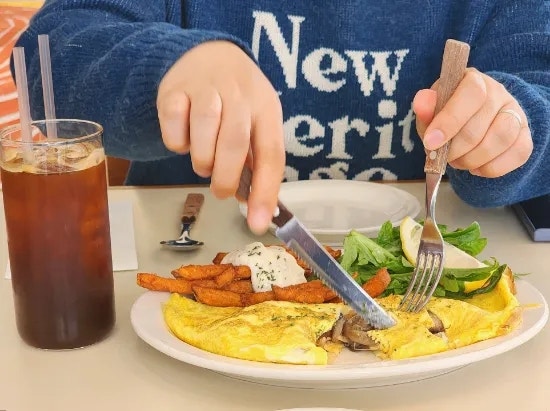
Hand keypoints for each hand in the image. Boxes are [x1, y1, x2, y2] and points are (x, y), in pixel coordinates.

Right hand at [157, 41, 284, 233]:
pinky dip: (178, 144)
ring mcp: (205, 89)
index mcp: (266, 107)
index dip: (265, 192)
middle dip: (226, 178)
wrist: (207, 53)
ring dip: (202, 161)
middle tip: (221, 190)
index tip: (258, 224)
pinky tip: (185, 137)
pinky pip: (173, 128)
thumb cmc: (238, 99)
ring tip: (204, 162)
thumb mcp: (257, 121)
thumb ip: (255, 160)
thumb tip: (251, 204)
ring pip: (203, 135)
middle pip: (234, 144)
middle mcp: (239, 94)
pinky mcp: (174, 90)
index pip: (271, 154)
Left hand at [413, 68, 532, 176]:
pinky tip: (477, 167)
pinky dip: (491, 168)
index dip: (450, 121)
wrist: (472, 123)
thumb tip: (422, 103)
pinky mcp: (525, 136)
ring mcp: (516, 113)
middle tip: (444, 156)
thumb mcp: (431, 112)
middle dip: (455, 150)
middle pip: (479, 126)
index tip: (431, 143)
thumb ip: (425, 109)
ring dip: (473, 160)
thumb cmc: (446, 117)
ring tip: (459, 161)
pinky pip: (517, 155)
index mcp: (473, 81)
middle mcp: (499, 93)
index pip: (471, 95)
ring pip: (500, 140)